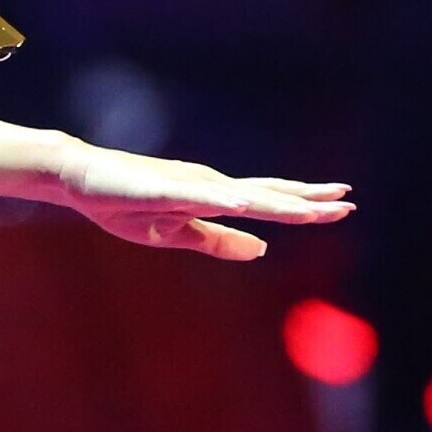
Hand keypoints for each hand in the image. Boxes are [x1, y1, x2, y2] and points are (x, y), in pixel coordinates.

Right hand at [57, 141, 354, 259]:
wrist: (82, 180)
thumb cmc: (125, 204)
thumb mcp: (177, 233)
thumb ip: (219, 242)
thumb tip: (263, 250)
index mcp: (215, 197)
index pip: (269, 200)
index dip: (305, 204)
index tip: (341, 205)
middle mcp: (211, 186)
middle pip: (267, 194)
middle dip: (308, 201)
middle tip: (348, 202)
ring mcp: (190, 185)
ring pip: (243, 196)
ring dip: (279, 203)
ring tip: (313, 210)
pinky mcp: (165, 189)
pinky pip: (201, 197)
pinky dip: (227, 200)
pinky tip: (248, 205)